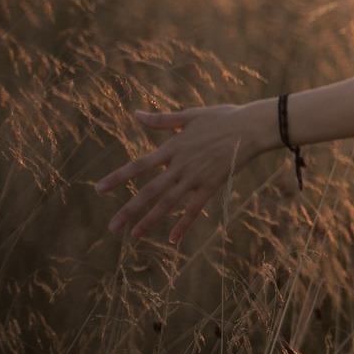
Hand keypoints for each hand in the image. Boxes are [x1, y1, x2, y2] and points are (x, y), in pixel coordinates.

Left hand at [94, 102, 277, 242]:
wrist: (254, 127)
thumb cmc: (224, 117)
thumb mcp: (190, 116)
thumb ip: (161, 120)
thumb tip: (134, 114)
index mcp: (173, 146)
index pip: (140, 165)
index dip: (118, 177)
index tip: (99, 189)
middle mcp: (181, 165)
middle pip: (150, 191)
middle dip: (129, 210)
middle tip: (111, 227)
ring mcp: (197, 177)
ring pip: (169, 203)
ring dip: (150, 220)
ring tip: (133, 237)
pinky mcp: (213, 185)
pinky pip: (195, 208)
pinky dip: (184, 224)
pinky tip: (173, 240)